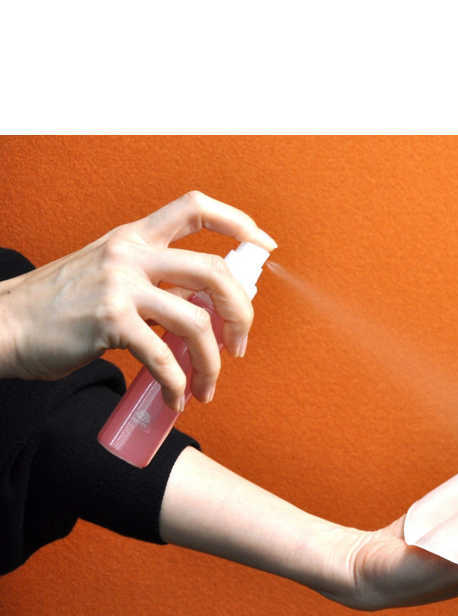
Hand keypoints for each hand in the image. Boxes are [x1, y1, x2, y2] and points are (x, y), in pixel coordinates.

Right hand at [0, 191, 276, 409]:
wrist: (6, 324)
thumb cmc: (63, 307)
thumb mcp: (110, 274)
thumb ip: (155, 281)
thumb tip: (205, 308)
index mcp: (135, 236)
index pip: (195, 208)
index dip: (237, 222)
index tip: (264, 245)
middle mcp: (131, 253)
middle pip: (214, 271)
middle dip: (241, 312)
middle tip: (240, 342)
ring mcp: (120, 285)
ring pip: (196, 321)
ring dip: (212, 362)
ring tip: (207, 386)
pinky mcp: (109, 321)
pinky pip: (163, 358)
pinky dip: (177, 384)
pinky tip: (176, 398)